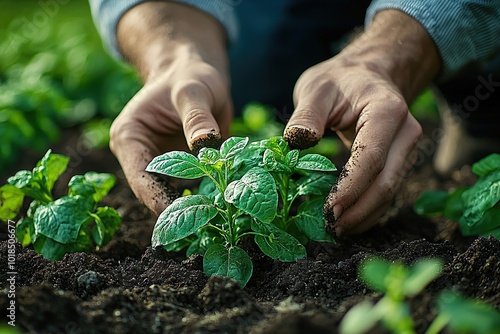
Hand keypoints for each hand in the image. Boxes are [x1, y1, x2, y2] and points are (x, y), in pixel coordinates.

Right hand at [110, 2, 230, 214]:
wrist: (196, 75)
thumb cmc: (189, 77)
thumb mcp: (193, 91)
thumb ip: (197, 117)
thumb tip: (205, 143)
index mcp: (129, 137)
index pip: (140, 176)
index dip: (159, 198)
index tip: (183, 216)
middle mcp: (139, 156)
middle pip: (153, 192)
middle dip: (176, 211)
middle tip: (203, 227)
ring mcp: (159, 165)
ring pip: (171, 196)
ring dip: (191, 209)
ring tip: (214, 223)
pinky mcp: (179, 170)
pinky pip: (190, 189)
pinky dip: (204, 199)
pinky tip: (222, 209)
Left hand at [284, 10, 440, 235]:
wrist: (368, 74)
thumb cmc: (339, 81)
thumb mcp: (316, 88)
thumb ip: (307, 114)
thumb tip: (297, 140)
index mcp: (387, 111)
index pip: (371, 157)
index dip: (351, 187)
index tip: (329, 211)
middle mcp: (406, 132)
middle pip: (387, 181)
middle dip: (359, 210)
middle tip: (331, 230)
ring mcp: (406, 149)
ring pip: (390, 191)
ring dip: (365, 215)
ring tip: (337, 231)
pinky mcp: (399, 161)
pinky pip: (387, 190)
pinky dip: (369, 210)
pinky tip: (350, 222)